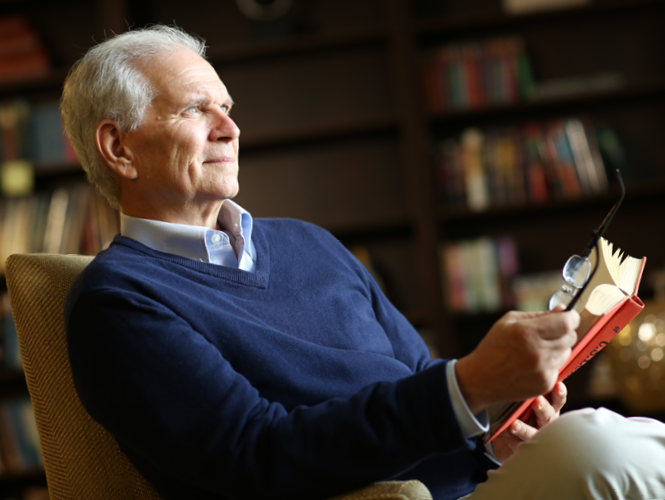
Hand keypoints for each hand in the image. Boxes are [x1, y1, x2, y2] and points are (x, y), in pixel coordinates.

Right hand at [455, 307, 578, 414]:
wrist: (482, 378)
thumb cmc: (494, 346)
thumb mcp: (509, 321)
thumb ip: (538, 315)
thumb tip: (561, 310)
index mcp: (527, 332)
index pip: (566, 323)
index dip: (571, 317)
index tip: (570, 315)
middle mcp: (538, 352)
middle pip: (570, 337)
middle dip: (565, 331)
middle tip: (551, 331)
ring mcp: (543, 370)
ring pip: (567, 352)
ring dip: (558, 347)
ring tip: (539, 347)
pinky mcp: (545, 383)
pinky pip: (559, 367)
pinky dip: (551, 362)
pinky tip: (535, 361)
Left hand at [491, 382, 566, 462]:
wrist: (503, 438)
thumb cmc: (517, 414)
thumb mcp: (521, 400)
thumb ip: (525, 391)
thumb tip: (521, 370)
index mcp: (548, 409)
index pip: (557, 400)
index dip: (559, 394)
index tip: (558, 385)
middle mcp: (545, 424)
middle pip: (548, 417)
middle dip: (543, 408)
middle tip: (537, 401)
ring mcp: (536, 438)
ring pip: (534, 435)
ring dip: (524, 429)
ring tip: (514, 425)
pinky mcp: (524, 449)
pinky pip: (518, 444)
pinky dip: (511, 439)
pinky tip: (505, 434)